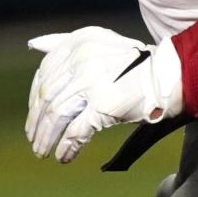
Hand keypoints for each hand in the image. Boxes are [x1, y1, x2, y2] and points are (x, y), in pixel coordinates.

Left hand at [25, 26, 182, 162]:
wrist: (163, 75)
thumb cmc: (131, 62)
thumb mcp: (97, 42)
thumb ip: (65, 43)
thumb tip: (34, 45)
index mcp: (79, 41)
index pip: (45, 71)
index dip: (34, 96)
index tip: (34, 114)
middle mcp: (82, 58)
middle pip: (47, 95)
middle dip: (36, 122)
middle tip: (34, 139)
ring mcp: (91, 81)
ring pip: (56, 115)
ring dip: (46, 138)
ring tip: (44, 151)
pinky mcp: (103, 104)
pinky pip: (76, 130)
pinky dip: (66, 146)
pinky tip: (64, 156)